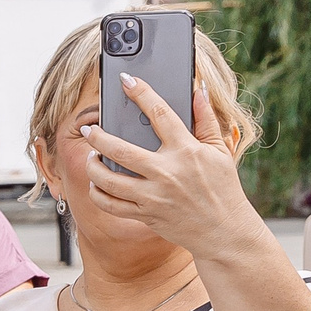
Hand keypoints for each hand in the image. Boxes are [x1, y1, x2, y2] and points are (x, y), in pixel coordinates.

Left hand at [78, 74, 261, 261]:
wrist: (222, 230)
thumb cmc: (223, 187)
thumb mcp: (220, 151)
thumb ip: (206, 120)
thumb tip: (198, 90)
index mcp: (186, 151)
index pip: (160, 114)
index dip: (141, 94)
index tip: (126, 80)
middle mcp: (166, 172)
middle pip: (120, 150)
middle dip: (98, 137)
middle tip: (88, 129)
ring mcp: (152, 196)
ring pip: (107, 180)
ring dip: (92, 166)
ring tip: (91, 157)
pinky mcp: (144, 215)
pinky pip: (109, 204)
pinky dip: (97, 193)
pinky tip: (96, 184)